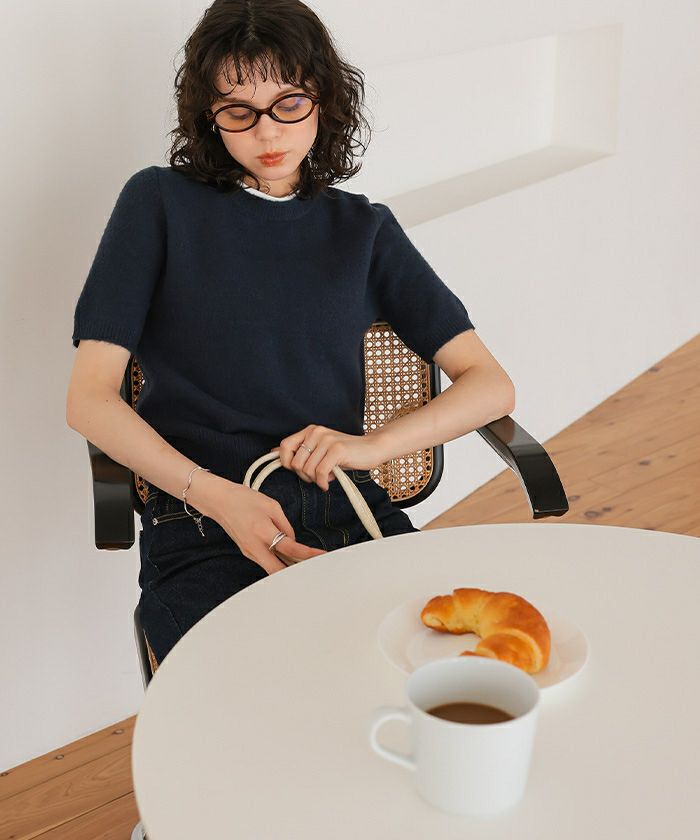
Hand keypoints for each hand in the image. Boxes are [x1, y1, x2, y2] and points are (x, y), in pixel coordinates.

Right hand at [202, 478, 326, 574]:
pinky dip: (279, 563)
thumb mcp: (272, 506)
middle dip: (298, 572)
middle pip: (280, 571)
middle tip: (314, 569)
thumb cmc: (243, 499)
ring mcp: (249, 552)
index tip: (322, 556)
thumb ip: (286, 526)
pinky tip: (289, 559)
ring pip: (273, 570)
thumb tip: (294, 541)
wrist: (219, 501)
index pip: (291, 549)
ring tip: (305, 564)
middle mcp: (255, 547)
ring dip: (289, 569)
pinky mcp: (247, 552)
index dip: (309, 555)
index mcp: (263, 532)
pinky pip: (266, 562)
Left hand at [270, 425, 382, 490]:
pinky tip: (328, 483)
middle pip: (295, 463)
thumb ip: (299, 451)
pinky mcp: (337, 449)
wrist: (371, 449)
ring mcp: (326, 440)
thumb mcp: (319, 450)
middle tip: (316, 477)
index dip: (287, 463)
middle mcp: (316, 432)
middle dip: (304, 476)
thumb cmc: (345, 454)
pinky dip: (322, 483)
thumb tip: (272, 453)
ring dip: (315, 480)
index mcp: (309, 431)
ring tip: (325, 478)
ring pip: (307, 470)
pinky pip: (320, 473)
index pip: (284, 446)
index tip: (298, 471)